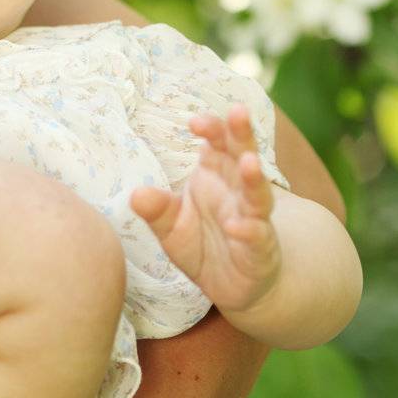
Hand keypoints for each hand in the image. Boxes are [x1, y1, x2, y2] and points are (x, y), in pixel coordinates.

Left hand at [131, 105, 281, 313]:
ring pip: (257, 193)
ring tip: (249, 162)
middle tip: (238, 111)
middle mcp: (238, 191)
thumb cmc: (203, 245)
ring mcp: (253, 219)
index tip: (195, 122)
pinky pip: (257, 236)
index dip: (211, 129)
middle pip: (243, 155)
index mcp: (216, 176)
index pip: (217, 143)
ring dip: (254, 177)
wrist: (235, 286)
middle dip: (241, 134)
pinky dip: (249, 230)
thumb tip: (136, 194)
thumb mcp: (172, 228)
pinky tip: (238, 226)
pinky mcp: (260, 249)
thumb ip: (157, 211)